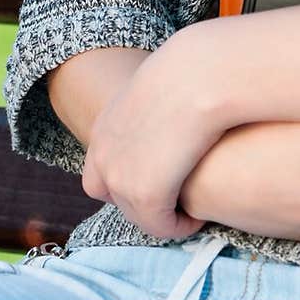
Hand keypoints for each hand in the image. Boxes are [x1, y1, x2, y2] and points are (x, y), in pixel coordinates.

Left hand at [81, 29, 220, 239]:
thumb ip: (152, 106)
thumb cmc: (191, 72)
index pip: (101, 174)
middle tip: (176, 195)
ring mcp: (120, 177)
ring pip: (139, 215)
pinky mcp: (145, 194)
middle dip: (145, 200)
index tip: (161, 176)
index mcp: (104, 128)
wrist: (197, 76)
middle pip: (117, 199)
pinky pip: (160, 227)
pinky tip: (198, 215)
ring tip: (190, 207)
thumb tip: (170, 108)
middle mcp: (103, 154)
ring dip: (163, 216)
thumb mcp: (158, 88)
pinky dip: (178, 226)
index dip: (130, 179)